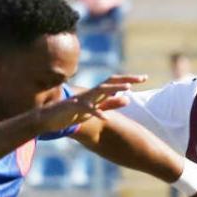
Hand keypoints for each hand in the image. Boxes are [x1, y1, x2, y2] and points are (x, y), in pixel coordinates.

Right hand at [31, 75, 145, 134]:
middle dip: (126, 79)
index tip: (144, 78)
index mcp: (97, 92)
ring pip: (100, 90)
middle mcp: (91, 92)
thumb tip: (128, 98)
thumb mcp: (97, 108)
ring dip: (114, 89)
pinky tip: (106, 119)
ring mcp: (83, 98)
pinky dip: (97, 113)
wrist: (51, 117)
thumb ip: (112, 103)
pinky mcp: (75, 107)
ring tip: (127, 89)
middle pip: (110, 82)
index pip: (115, 82)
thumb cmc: (75, 112)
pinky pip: (87, 109)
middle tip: (141, 78)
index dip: (130, 78)